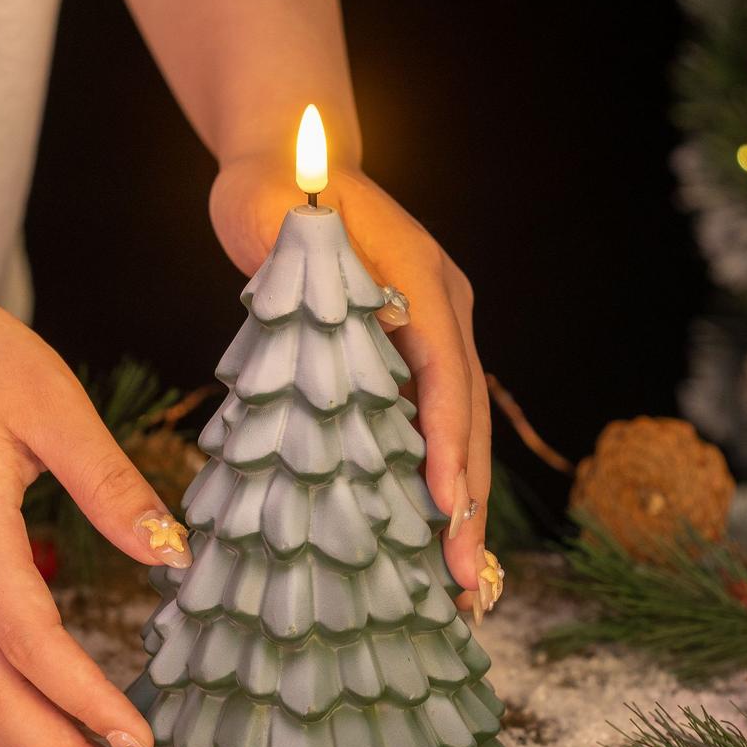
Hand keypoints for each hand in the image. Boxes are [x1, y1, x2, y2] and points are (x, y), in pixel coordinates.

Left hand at [210, 156, 490, 612]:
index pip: (443, 368)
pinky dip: (436, 479)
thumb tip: (319, 314)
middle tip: (468, 582)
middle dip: (467, 499)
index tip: (444, 504)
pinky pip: (433, 423)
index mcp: (422, 277)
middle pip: (466, 412)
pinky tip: (432, 532)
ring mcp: (436, 331)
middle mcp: (444, 308)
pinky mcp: (412, 352)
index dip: (446, 438)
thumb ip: (299, 251)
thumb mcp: (278, 210)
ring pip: (460, 428)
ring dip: (462, 504)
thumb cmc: (279, 187)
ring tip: (465, 582)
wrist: (296, 164)